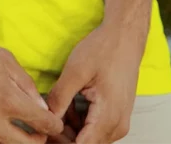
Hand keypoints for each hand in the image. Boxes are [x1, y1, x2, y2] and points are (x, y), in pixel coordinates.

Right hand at [0, 26, 64, 142]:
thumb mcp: (5, 59)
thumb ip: (26, 86)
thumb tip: (41, 107)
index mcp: (6, 99)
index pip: (42, 123)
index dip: (53, 124)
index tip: (54, 123)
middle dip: (38, 139)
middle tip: (39, 132)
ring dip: (14, 143)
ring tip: (17, 133)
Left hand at [44, 23, 142, 142]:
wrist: (125, 37)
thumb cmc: (103, 49)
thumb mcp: (76, 71)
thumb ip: (60, 98)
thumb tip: (46, 118)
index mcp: (108, 117)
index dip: (60, 141)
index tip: (45, 131)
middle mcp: (117, 126)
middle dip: (63, 136)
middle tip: (46, 118)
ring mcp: (119, 122)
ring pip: (90, 139)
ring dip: (71, 129)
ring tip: (59, 106)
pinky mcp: (117, 116)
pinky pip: (96, 129)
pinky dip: (80, 122)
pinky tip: (70, 104)